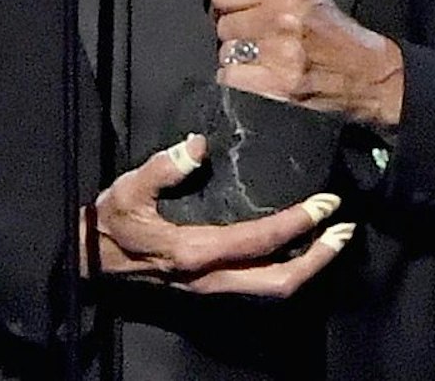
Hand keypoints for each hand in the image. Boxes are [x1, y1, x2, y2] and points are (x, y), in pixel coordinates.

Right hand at [86, 134, 355, 296]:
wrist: (89, 262)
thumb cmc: (109, 224)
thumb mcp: (126, 189)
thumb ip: (163, 166)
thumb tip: (198, 145)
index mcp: (194, 252)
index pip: (259, 239)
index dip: (297, 223)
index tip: (325, 203)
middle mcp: (210, 279)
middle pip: (279, 281)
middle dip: (318, 258)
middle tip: (345, 230)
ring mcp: (211, 290)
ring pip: (272, 290)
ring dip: (309, 268)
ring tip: (333, 241)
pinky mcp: (210, 290)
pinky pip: (258, 287)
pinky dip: (287, 271)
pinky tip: (299, 251)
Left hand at [194, 0, 404, 127]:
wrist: (369, 75)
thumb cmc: (334, 32)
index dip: (227, 6)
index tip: (240, 13)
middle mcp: (283, 18)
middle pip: (223, 25)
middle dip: (236, 33)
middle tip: (258, 40)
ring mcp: (280, 54)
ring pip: (226, 53)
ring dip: (238, 59)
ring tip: (262, 60)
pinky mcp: (278, 85)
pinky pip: (231, 79)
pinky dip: (240, 81)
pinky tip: (260, 78)